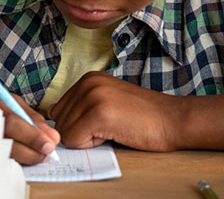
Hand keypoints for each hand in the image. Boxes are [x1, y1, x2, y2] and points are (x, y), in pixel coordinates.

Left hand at [48, 72, 181, 151]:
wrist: (172, 119)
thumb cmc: (143, 117)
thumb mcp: (106, 102)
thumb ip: (80, 106)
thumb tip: (52, 116)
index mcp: (88, 79)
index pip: (57, 111)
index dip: (77, 125)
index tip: (102, 122)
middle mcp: (87, 83)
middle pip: (59, 122)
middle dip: (80, 132)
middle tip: (110, 126)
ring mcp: (92, 96)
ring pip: (65, 133)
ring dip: (87, 139)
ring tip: (113, 128)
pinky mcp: (98, 113)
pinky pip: (75, 140)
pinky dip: (92, 144)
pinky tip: (114, 133)